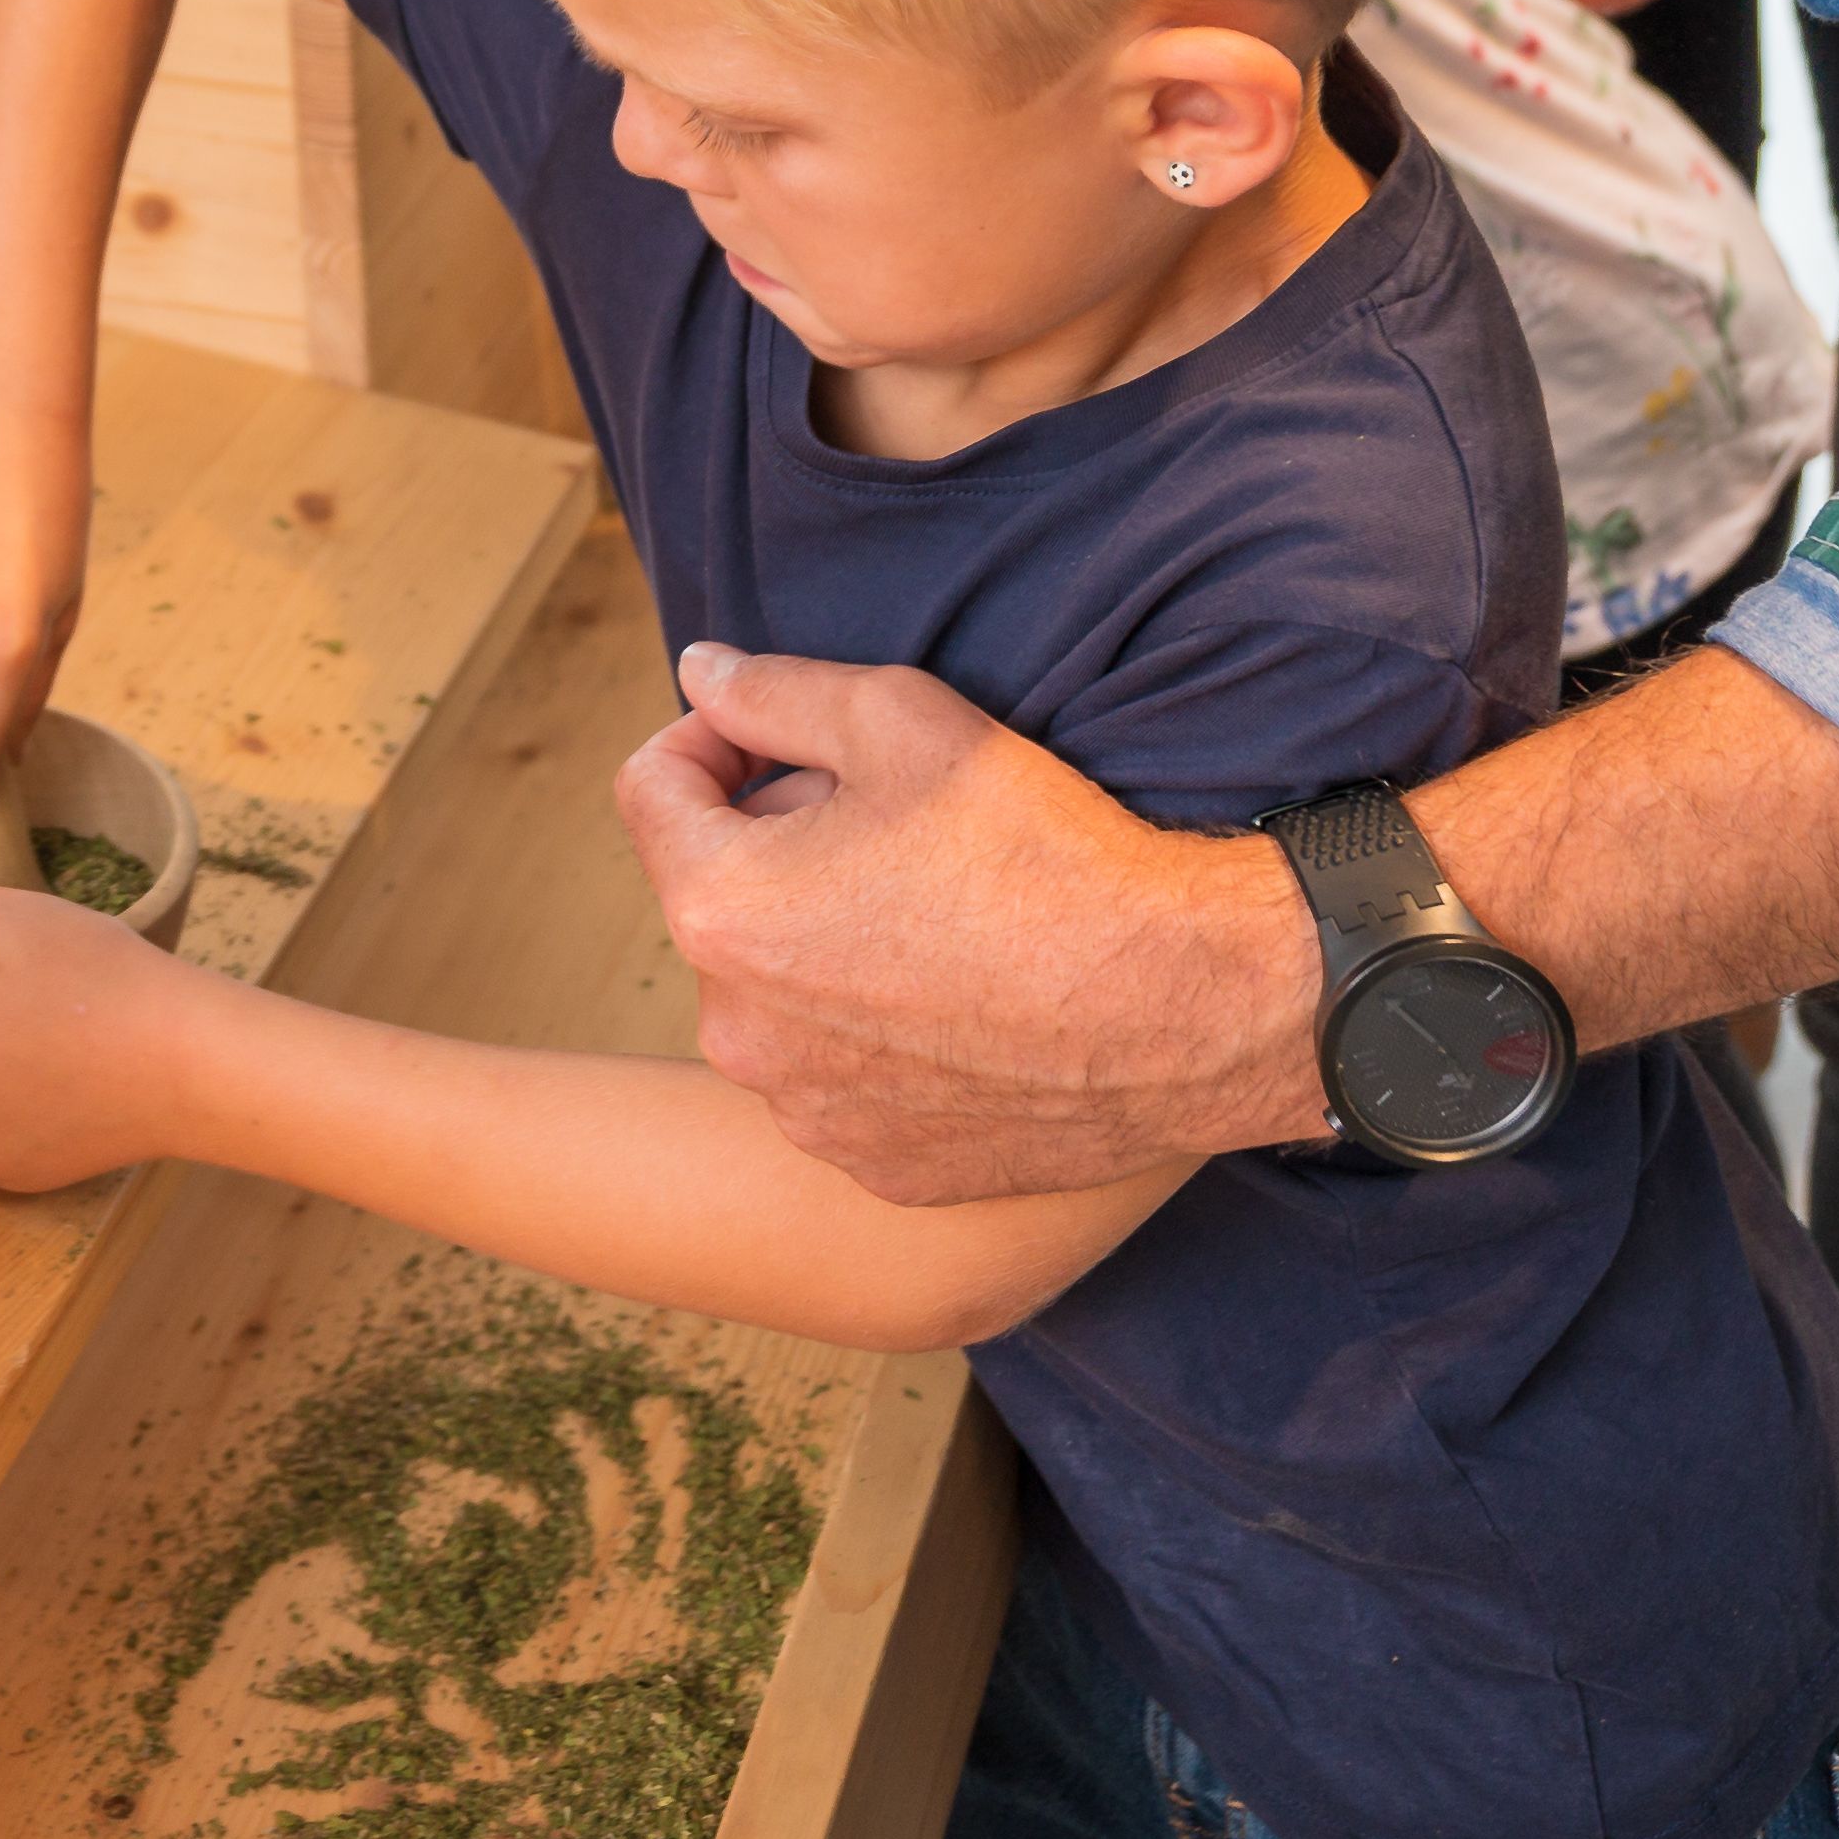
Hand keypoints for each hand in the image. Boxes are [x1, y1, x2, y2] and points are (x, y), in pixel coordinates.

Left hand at [619, 644, 1327, 1200]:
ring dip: (823, 941)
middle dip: (778, 842)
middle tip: (896, 824)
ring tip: (938, 913)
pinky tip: (964, 999)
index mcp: (719, 909)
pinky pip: (839, 1075)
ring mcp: (803, 1109)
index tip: (782, 736)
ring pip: (776, 989)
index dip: (711, 738)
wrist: (1187, 1005)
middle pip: (718, 891)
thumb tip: (699, 672)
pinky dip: (876, 1032)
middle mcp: (737, 1028)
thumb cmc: (1046, 851)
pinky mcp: (874, 1165)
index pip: (650, 787)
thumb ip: (773, 690)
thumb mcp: (905, 721)